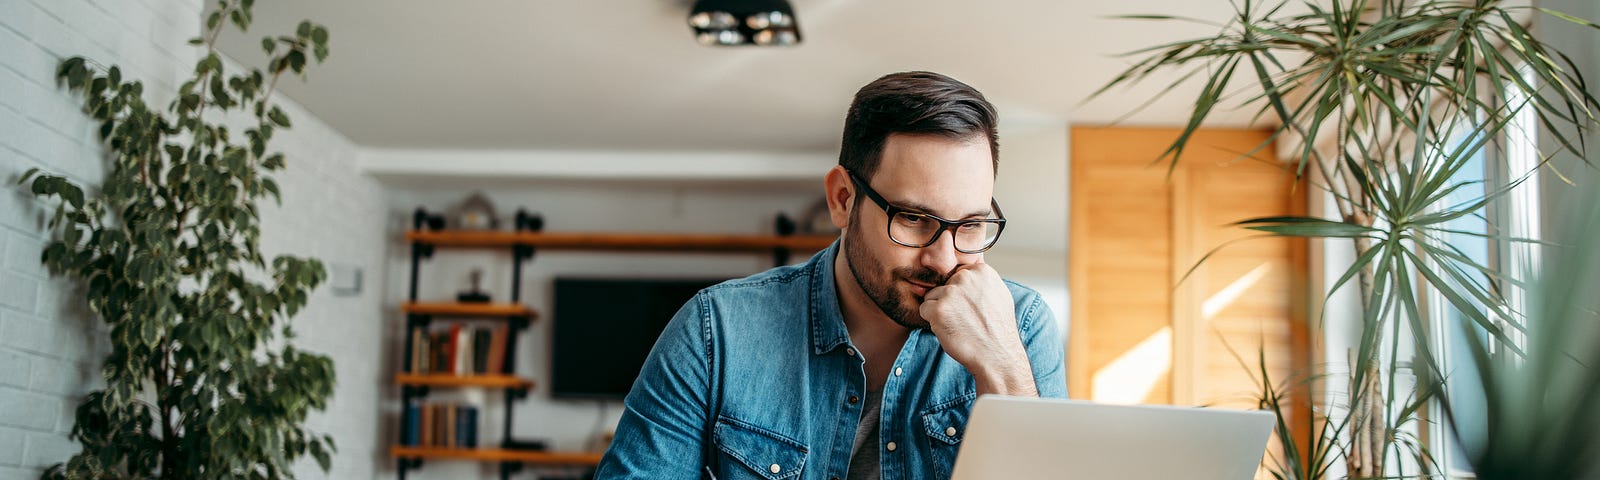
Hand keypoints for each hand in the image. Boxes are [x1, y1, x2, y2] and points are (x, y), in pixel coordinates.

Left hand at [919, 262, 1037, 395]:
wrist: (997, 355)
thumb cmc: (998, 330)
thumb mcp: (998, 295)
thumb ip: (980, 281)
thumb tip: (960, 273)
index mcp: (982, 271)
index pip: (957, 275)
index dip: (960, 294)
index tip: (971, 307)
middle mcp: (966, 277)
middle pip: (943, 285)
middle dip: (949, 301)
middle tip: (966, 318)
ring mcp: (951, 292)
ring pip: (932, 296)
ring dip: (940, 311)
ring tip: (960, 324)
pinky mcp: (939, 308)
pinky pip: (924, 309)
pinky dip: (933, 321)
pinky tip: (950, 329)